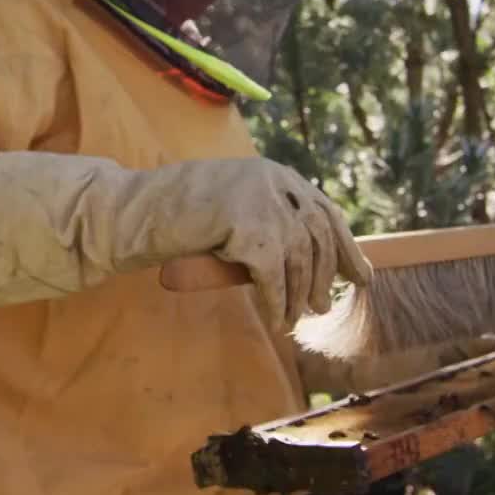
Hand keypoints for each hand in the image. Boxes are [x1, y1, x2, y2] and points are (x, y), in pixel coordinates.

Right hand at [127, 157, 372, 330]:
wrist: (133, 210)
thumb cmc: (178, 215)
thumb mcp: (235, 208)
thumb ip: (269, 220)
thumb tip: (311, 262)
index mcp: (277, 174)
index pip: (325, 212)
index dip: (346, 248)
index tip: (360, 277)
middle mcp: (276, 182)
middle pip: (317, 237)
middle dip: (324, 276)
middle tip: (320, 307)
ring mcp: (262, 202)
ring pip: (297, 260)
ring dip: (298, 296)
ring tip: (295, 319)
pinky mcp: (246, 226)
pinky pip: (272, 277)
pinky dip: (278, 303)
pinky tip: (277, 320)